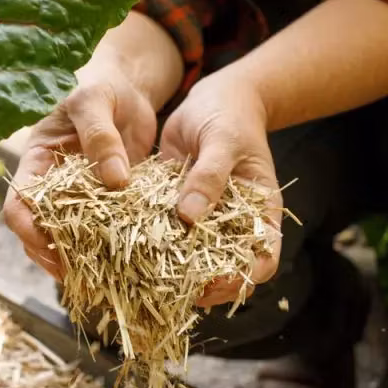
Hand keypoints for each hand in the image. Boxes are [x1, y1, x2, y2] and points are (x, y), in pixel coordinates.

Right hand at [3, 63, 157, 278]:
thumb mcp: (95, 101)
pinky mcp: (105, 204)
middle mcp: (52, 186)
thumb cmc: (102, 84)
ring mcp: (77, 198)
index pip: (17, 205)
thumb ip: (101, 138)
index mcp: (36, 162)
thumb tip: (115, 182)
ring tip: (101, 278)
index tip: (48, 247)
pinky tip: (125, 263)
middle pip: (38, 233)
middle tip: (78, 275)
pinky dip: (108, 249)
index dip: (27, 230)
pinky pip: (100, 233)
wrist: (129, 86)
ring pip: (67, 240)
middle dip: (53, 256)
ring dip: (80, 260)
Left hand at [160, 71, 282, 307]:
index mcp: (261, 214)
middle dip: (200, 286)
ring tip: (142, 276)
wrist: (213, 99)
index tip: (211, 284)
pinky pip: (167, 237)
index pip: (262, 262)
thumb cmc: (230, 116)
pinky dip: (151, 246)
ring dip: (172, 272)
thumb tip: (191, 217)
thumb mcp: (224, 140)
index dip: (240, 280)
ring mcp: (205, 222)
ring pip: (192, 261)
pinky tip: (125, 250)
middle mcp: (234, 225)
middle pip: (225, 273)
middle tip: (166, 289)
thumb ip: (210, 177)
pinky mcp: (177, 213)